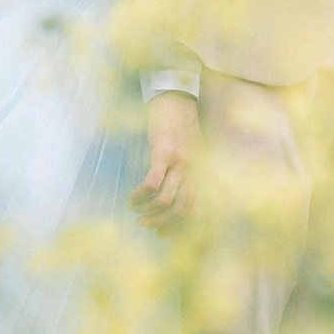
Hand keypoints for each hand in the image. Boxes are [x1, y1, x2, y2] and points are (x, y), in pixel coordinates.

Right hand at [130, 90, 198, 230]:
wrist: (177, 98)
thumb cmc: (183, 125)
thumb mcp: (195, 152)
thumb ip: (192, 175)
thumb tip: (180, 199)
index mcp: (202, 174)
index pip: (196, 210)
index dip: (179, 228)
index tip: (163, 235)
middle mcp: (194, 171)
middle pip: (181, 209)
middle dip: (161, 223)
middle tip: (145, 224)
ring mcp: (180, 162)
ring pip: (165, 200)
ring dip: (147, 211)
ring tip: (135, 211)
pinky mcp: (163, 152)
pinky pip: (152, 182)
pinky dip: (139, 195)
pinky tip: (131, 197)